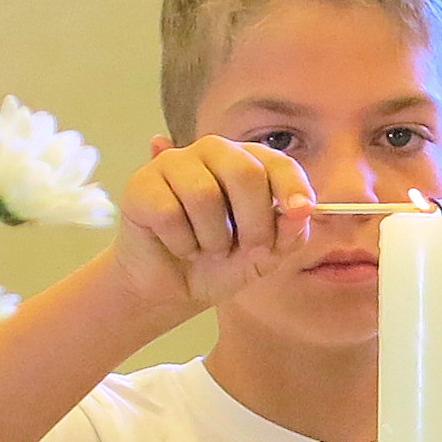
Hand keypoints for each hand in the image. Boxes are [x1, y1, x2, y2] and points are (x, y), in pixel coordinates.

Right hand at [109, 135, 317, 316]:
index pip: (277, 162)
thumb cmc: (221, 263)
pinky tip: (180, 246)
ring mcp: (174, 163)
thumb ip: (288, 235)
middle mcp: (212, 152)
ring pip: (204, 195)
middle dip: (254, 222)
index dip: (292, 186)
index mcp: (249, 162)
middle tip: (248, 249)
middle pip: (244, 173)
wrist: (173, 288)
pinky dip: (181, 243)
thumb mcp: (264, 256)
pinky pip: (169, 213)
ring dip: (212, 239)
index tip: (300, 212)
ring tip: (207, 248)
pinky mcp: (141, 185)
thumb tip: (301, 212)